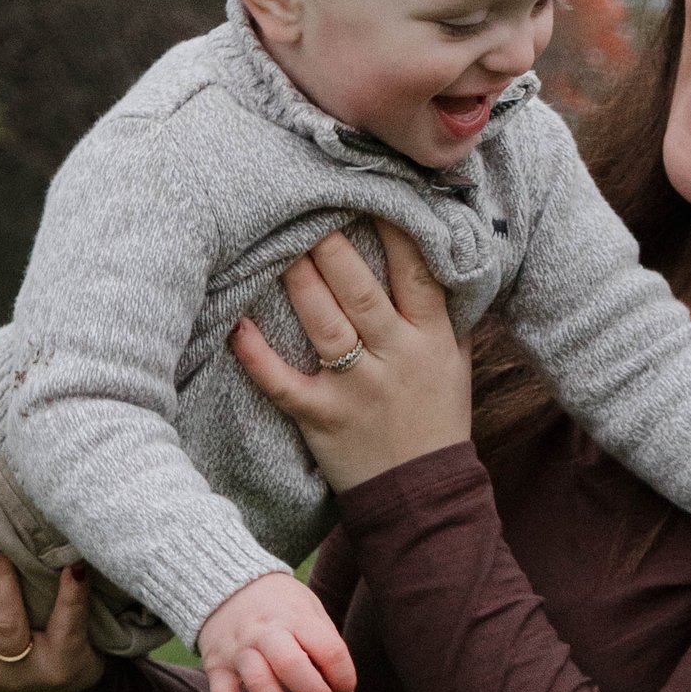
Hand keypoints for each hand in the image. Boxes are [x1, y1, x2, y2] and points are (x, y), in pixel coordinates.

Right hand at [195, 571, 359, 691]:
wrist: (224, 580)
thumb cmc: (278, 602)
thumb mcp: (306, 606)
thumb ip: (323, 640)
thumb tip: (340, 683)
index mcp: (295, 617)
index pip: (327, 648)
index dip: (343, 674)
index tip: (345, 689)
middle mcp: (265, 633)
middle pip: (290, 664)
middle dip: (312, 689)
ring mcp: (239, 651)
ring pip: (259, 684)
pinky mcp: (218, 667)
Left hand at [228, 225, 470, 494]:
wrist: (424, 496)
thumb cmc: (435, 419)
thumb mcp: (454, 362)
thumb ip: (443, 313)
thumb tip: (434, 253)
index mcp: (431, 338)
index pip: (416, 272)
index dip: (396, 229)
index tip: (372, 194)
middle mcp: (396, 357)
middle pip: (360, 290)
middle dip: (332, 248)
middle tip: (309, 212)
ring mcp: (357, 388)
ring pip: (323, 324)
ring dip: (298, 283)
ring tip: (277, 248)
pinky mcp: (322, 418)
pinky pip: (283, 382)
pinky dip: (256, 357)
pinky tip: (236, 328)